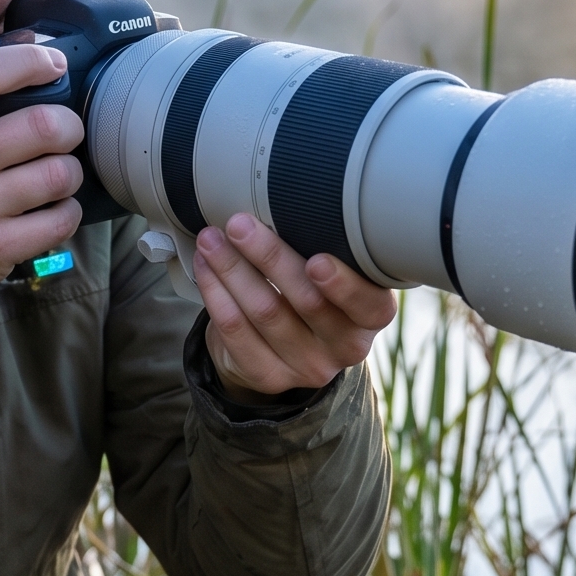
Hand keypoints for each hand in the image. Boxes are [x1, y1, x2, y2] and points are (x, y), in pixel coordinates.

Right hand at [0, 24, 83, 315]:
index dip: (29, 60)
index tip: (53, 63)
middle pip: (40, 124)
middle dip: (68, 124)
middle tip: (66, 130)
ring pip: (58, 174)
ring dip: (70, 172)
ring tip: (59, 174)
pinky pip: (58, 221)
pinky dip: (66, 213)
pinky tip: (52, 210)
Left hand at [195, 213, 396, 396]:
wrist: (283, 348)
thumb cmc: (312, 293)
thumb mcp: (333, 274)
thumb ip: (325, 247)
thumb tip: (289, 199)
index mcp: (370, 317)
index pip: (368, 305)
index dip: (343, 285)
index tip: (316, 260)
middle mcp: (345, 347)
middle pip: (307, 301)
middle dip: (269, 257)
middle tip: (240, 224)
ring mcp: (307, 368)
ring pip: (265, 313)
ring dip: (232, 269)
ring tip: (211, 238)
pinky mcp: (269, 376)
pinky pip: (236, 332)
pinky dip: (216, 294)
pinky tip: (205, 267)